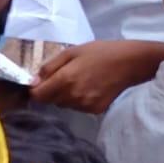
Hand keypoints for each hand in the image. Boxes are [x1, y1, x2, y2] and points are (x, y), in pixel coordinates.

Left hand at [30, 39, 163, 113]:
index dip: (37, 89)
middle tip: (66, 76)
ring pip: (64, 105)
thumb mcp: (71, 52)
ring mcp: (85, 105)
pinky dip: (79, 100)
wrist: (130, 63)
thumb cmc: (100, 52)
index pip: (38, 96)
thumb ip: (49, 68)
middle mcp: (73, 96)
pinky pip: (78, 108)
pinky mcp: (95, 110)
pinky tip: (90, 87)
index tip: (41, 83)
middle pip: (50, 101)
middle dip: (52, 91)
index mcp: (65, 79)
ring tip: (81, 80)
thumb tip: (33, 83)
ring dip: (66, 95)